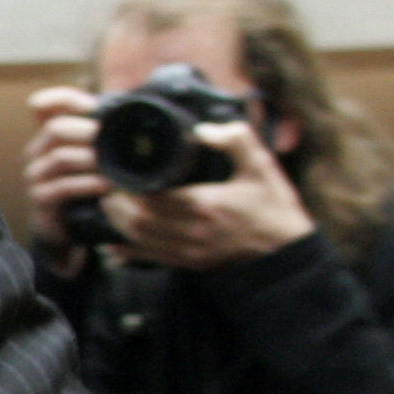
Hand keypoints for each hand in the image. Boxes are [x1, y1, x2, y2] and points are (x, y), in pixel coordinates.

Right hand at [23, 85, 108, 258]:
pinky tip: (105, 186)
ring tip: (113, 164)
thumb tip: (132, 114)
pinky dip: (87, 184)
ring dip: (90, 158)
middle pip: (55, 127)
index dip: (63, 99)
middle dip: (87, 130)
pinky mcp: (41, 199)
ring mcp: (36, 175)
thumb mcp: (93, 157)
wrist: (67, 227)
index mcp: (49, 136)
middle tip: (112, 137)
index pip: (41, 106)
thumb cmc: (85, 186)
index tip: (91, 106)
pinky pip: (62, 186)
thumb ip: (102, 136)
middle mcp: (38, 152)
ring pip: (59, 156)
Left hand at [100, 120, 315, 270]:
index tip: (117, 171)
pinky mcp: (189, 264)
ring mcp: (188, 252)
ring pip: (139, 240)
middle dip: (115, 204)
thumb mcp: (262, 167)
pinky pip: (150, 258)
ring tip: (107, 205)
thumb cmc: (274, 209)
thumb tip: (204, 129)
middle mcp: (192, 232)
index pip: (152, 197)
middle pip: (137, 220)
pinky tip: (113, 243)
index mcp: (206, 205)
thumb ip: (236, 141)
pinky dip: (128, 251)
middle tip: (106, 186)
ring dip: (117, 224)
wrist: (288, 255)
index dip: (127, 187)